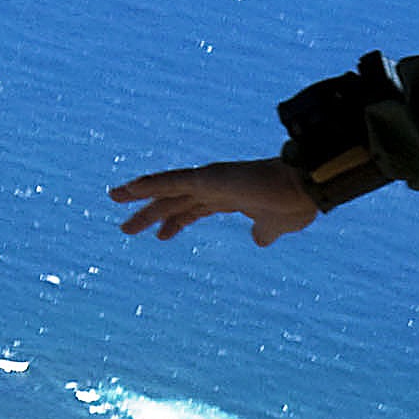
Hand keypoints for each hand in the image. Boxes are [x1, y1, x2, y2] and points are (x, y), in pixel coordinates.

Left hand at [112, 158, 317, 244]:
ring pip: (166, 189)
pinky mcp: (208, 177)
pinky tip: (127, 190)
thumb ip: (265, 232)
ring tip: (113, 198)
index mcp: (231, 198)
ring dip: (138, 195)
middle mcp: (216, 187)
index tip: (162, 236)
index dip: (176, 222)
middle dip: (151, 214)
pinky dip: (148, 184)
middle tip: (127, 228)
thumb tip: (259, 240)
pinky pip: (170, 181)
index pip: (195, 209)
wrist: (304, 190)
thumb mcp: (276, 227)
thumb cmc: (295, 205)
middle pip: (175, 201)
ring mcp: (210, 181)